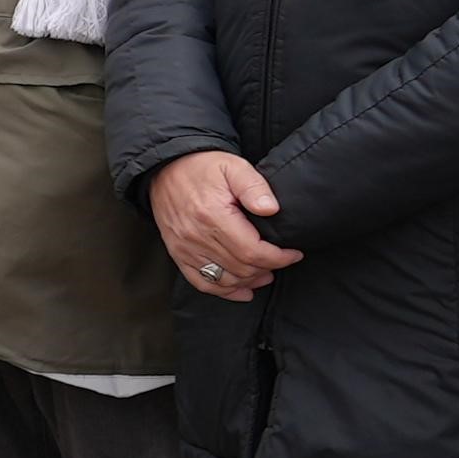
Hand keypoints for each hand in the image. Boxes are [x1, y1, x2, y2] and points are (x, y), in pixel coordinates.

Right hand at [147, 149, 302, 296]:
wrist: (165, 168)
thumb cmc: (202, 167)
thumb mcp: (233, 167)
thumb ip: (254, 186)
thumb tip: (271, 209)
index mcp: (213, 216)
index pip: (252, 251)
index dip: (278, 258)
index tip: (293, 254)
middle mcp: (196, 236)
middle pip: (241, 268)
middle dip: (267, 269)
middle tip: (281, 261)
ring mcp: (185, 248)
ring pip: (224, 279)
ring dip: (249, 281)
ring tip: (265, 274)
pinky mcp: (178, 253)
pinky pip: (201, 282)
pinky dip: (223, 291)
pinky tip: (241, 290)